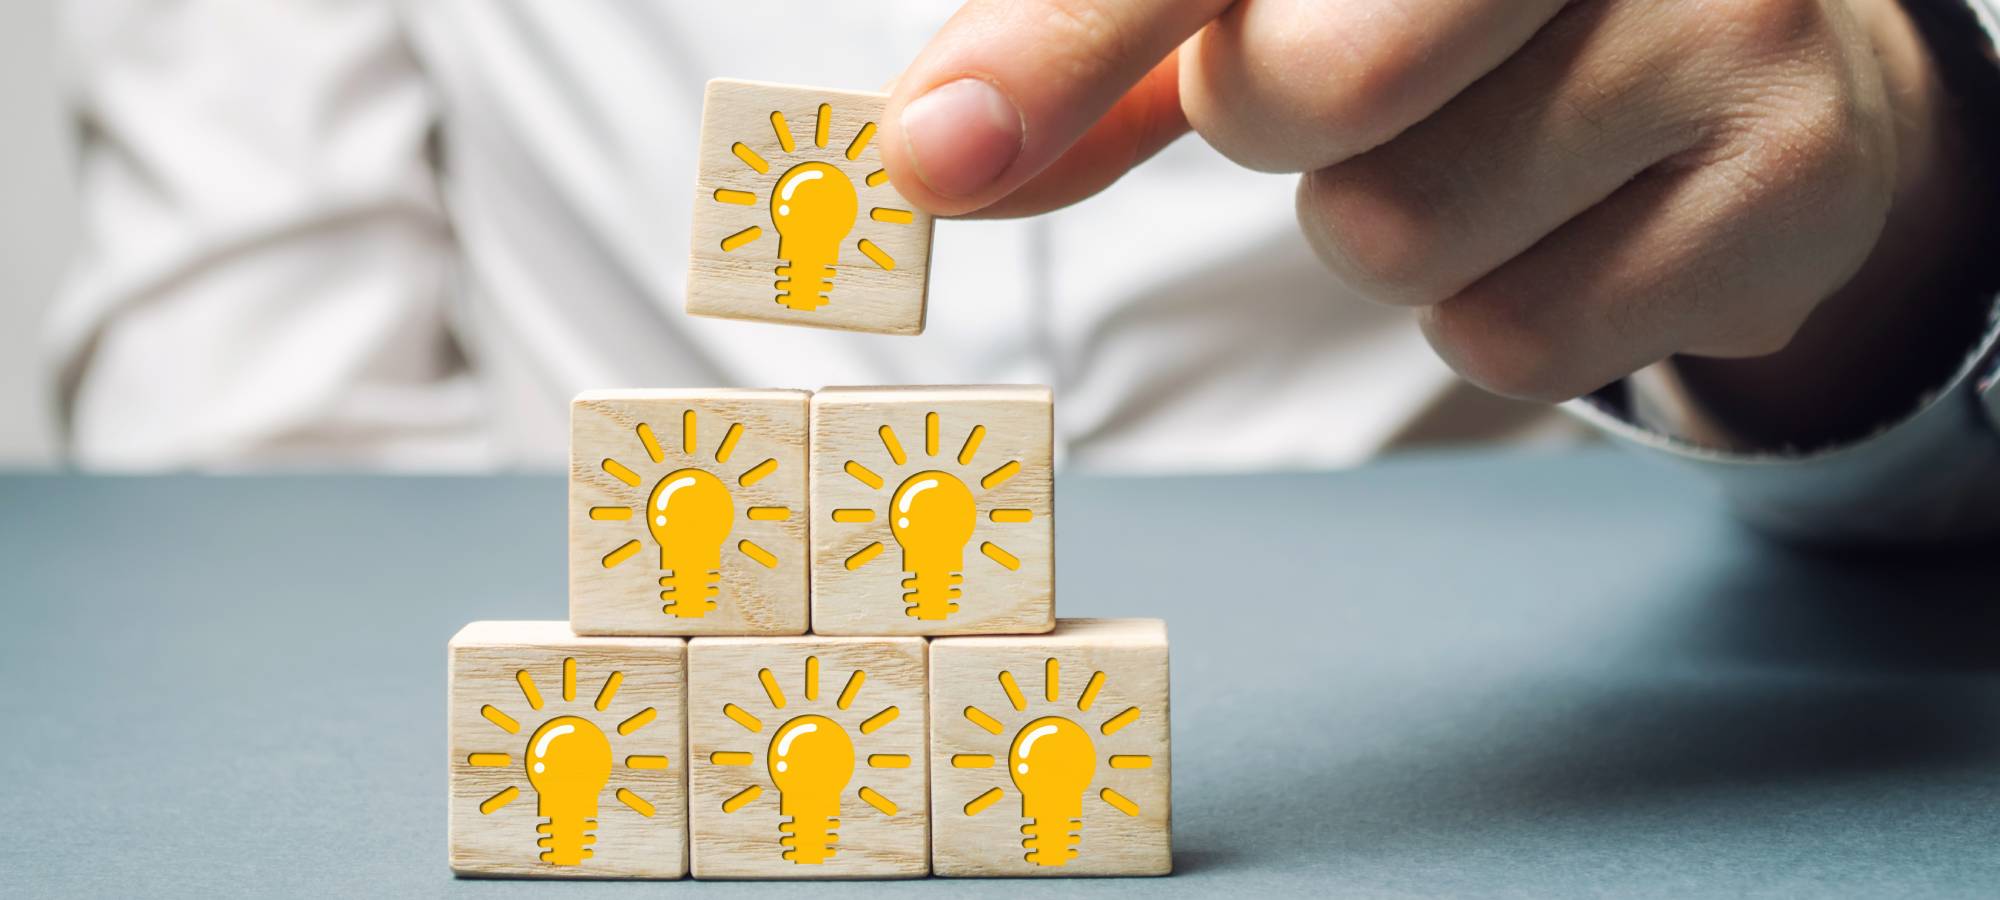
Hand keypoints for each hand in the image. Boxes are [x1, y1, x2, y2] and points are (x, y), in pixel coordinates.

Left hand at [882, 0, 1980, 429]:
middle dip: (1283, 129)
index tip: (937, 153)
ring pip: (1396, 237)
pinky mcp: (1786, 180)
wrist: (1753, 59)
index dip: (1064, 46)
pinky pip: (1514, 341)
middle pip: (1305, 88)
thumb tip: (934, 156)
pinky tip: (1574, 226)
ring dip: (1391, 233)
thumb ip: (1107, 61)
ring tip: (1489, 152)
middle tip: (1367, 92)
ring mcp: (1721, 25)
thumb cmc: (1472, 27)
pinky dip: (1499, 315)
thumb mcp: (1280, 7)